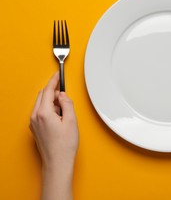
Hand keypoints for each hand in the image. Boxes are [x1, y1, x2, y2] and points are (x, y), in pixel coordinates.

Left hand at [30, 72, 78, 199]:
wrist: (57, 162)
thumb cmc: (65, 145)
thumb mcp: (71, 121)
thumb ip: (67, 104)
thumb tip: (63, 95)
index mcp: (44, 113)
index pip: (48, 91)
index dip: (54, 80)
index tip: (58, 74)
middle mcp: (35, 117)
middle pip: (43, 95)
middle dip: (53, 90)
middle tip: (64, 91)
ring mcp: (33, 123)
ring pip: (41, 103)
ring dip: (52, 100)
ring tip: (64, 108)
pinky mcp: (35, 128)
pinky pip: (40, 111)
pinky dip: (49, 108)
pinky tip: (59, 115)